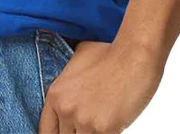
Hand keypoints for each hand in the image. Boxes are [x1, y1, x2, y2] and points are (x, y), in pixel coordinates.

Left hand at [38, 38, 164, 132]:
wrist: (134, 55)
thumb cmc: (111, 54)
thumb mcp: (78, 58)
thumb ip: (68, 81)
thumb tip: (69, 93)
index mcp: (55, 94)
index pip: (46, 130)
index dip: (57, 133)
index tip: (68, 130)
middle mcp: (65, 109)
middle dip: (78, 133)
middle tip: (88, 124)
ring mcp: (83, 121)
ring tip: (101, 121)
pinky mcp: (103, 130)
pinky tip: (114, 123)